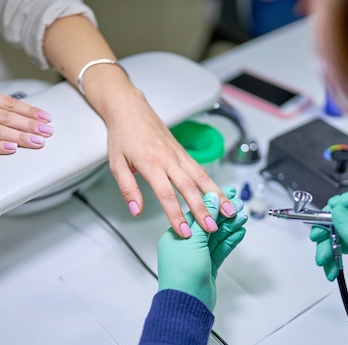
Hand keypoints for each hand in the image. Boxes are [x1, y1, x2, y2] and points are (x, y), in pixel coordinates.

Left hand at [103, 91, 236, 237]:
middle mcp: (169, 159)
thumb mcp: (117, 164)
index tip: (184, 232)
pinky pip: (201, 170)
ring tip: (230, 212)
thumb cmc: (123, 136)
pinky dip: (213, 185)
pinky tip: (222, 196)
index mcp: (151, 164)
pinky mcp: (184, 153)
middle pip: (189, 188)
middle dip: (202, 210)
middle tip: (211, 228)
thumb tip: (136, 210)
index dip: (176, 215)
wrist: (130, 110)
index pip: (166, 194)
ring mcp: (179, 155)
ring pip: (202, 178)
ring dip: (217, 196)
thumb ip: (128, 189)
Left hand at [157, 186, 247, 310]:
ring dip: (230, 227)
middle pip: (207, 225)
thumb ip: (204, 219)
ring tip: (243, 217)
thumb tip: (211, 199)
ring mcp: (197, 257)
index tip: (225, 194)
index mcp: (174, 236)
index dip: (212, 204)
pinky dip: (230, 241)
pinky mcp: (207, 267)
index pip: (195, 214)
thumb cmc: (182, 275)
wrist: (186, 305)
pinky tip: (240, 233)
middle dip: (223, 215)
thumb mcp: (194, 241)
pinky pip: (220, 250)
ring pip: (216, 237)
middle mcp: (184, 245)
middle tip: (238, 203)